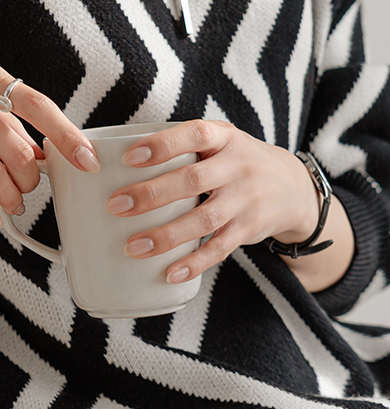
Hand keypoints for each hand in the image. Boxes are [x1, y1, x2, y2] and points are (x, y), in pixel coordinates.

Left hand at [106, 118, 322, 284]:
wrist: (291, 186)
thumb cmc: (238, 162)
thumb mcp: (221, 142)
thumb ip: (186, 148)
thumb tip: (124, 164)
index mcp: (225, 137)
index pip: (193, 134)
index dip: (162, 145)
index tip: (129, 157)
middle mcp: (237, 166)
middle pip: (192, 180)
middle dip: (152, 194)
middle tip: (116, 206)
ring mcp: (245, 199)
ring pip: (203, 219)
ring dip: (166, 236)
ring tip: (133, 247)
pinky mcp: (249, 229)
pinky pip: (220, 249)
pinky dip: (195, 263)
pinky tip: (170, 273)